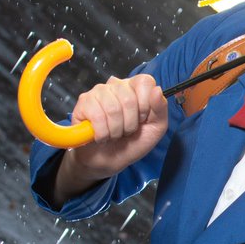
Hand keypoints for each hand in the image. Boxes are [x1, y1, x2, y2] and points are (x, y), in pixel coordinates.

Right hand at [53, 73, 168, 202]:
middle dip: (130, 123)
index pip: (145, 82)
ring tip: (114, 133)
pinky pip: (97, 116)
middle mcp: (117, 85)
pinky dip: (102, 133)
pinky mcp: (83, 102)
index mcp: (136, 88)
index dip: (146, 104)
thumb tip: (157, 90)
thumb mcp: (155, 129)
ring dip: (116, 130)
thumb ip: (161, 109)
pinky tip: (101, 135)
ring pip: (113, 109)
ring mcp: (99, 92)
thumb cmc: (132, 143)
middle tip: (126, 130)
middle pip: (129, 99)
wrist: (108, 161)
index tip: (142, 119)